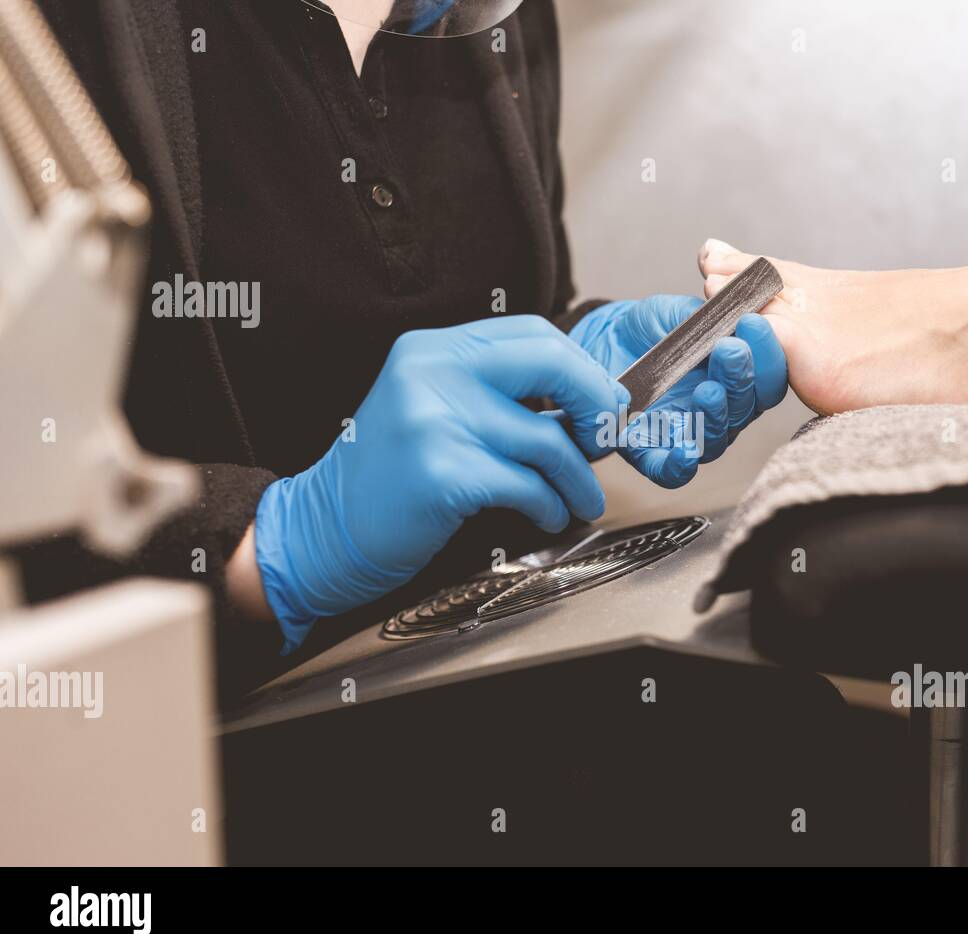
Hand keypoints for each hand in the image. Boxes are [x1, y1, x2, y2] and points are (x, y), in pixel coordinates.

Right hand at [254, 315, 628, 651]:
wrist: (325, 530)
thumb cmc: (391, 479)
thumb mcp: (433, 410)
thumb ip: (494, 394)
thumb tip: (584, 403)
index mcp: (432, 349)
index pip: (532, 332)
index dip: (582, 368)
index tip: (602, 402)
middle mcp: (431, 373)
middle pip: (552, 364)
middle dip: (597, 405)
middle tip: (605, 440)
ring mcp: (435, 422)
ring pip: (548, 439)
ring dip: (577, 478)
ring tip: (579, 499)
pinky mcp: (443, 474)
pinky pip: (528, 485)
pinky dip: (550, 505)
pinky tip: (547, 515)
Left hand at [570, 295, 786, 486]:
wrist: (604, 341)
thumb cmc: (650, 328)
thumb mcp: (679, 312)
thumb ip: (708, 316)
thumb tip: (736, 312)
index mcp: (738, 377)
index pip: (767, 377)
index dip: (768, 354)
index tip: (754, 324)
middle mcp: (722, 411)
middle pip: (746, 408)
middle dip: (742, 378)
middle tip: (730, 350)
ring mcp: (689, 433)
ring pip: (717, 438)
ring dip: (716, 415)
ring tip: (708, 390)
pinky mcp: (652, 452)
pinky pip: (672, 472)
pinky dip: (680, 466)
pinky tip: (683, 452)